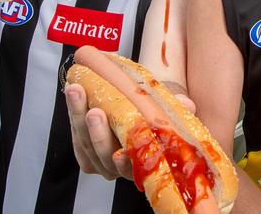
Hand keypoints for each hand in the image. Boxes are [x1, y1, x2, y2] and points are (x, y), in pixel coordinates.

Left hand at [64, 83, 197, 180]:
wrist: (141, 108)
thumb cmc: (156, 114)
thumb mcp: (170, 109)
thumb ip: (179, 108)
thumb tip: (187, 104)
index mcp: (143, 163)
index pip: (132, 169)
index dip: (124, 164)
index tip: (120, 154)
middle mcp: (120, 168)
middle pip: (103, 156)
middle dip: (97, 134)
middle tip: (94, 111)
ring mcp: (101, 161)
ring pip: (85, 145)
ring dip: (78, 118)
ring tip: (76, 92)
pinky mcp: (86, 153)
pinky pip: (76, 140)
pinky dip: (73, 119)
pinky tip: (73, 99)